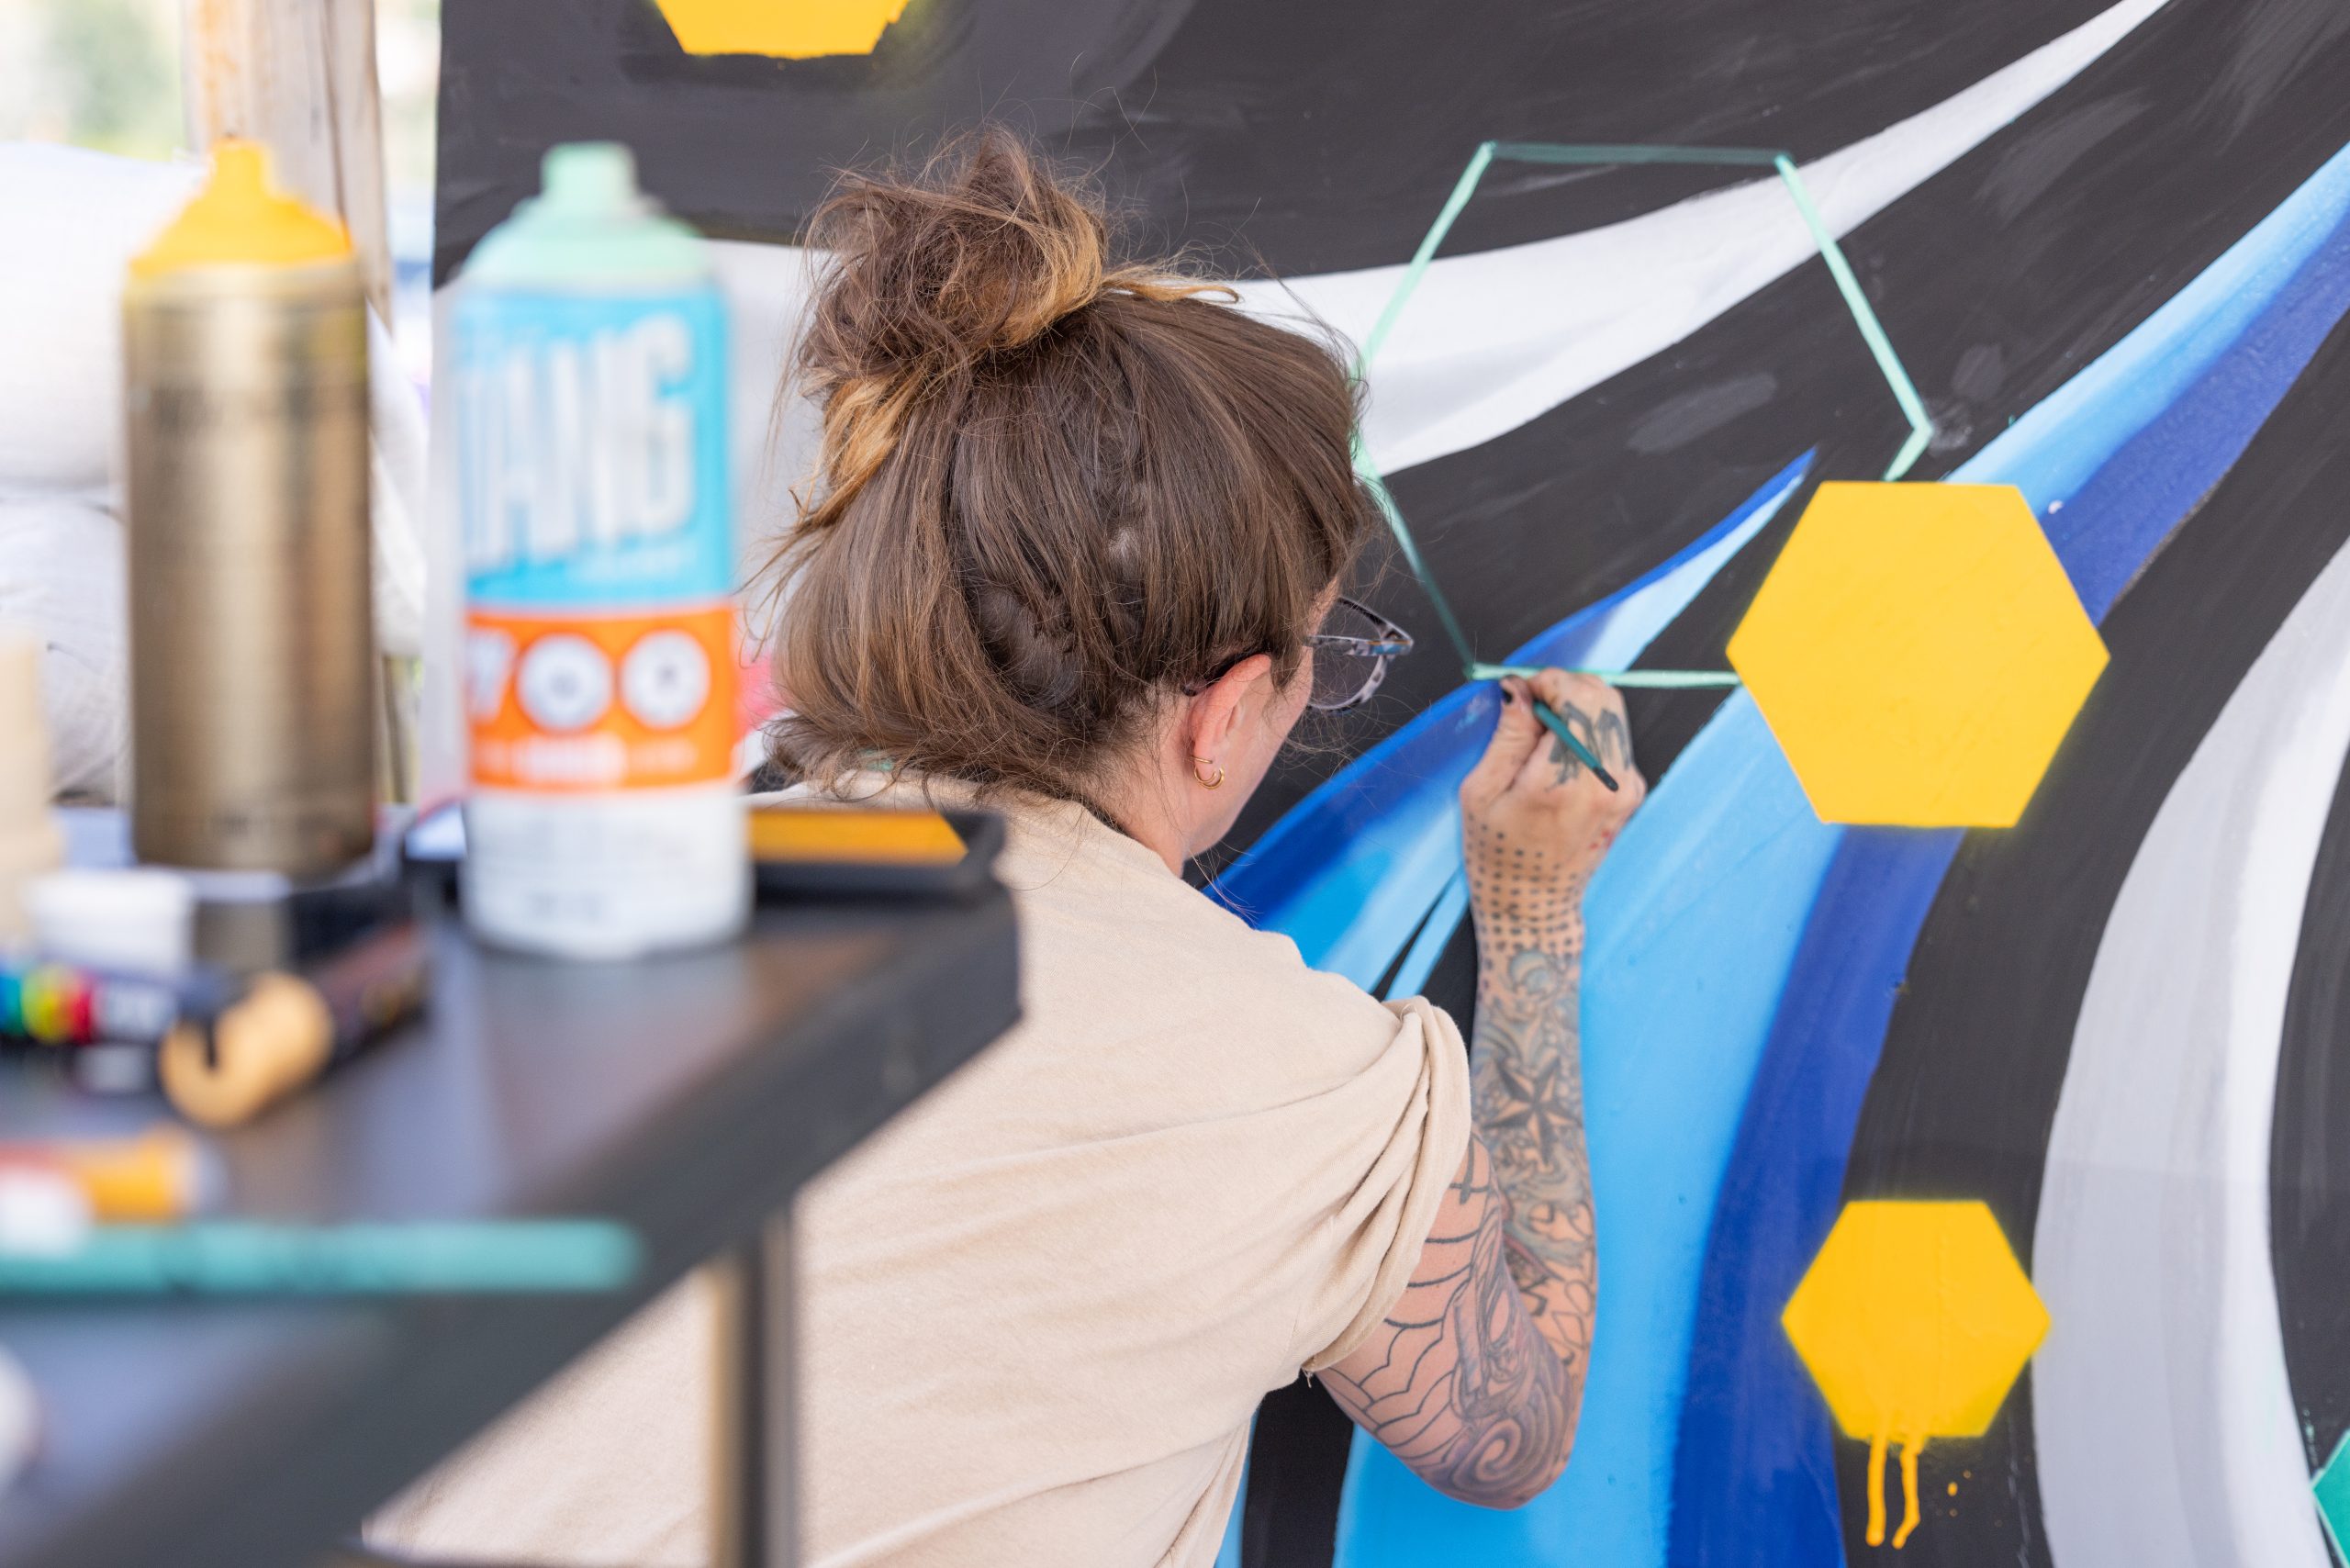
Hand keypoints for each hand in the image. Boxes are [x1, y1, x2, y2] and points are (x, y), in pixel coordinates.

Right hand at [1459, 671, 1645, 924]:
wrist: (1533, 904)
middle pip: (1604, 697)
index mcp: (1564, 781)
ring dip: (1578, 706)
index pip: (1578, 697)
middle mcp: (1606, 782)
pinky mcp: (1631, 792)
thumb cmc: (1497, 853)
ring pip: (1613, 712)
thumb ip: (1508, 735)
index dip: (1548, 681)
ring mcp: (1626, 788)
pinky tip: (1559, 754)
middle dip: (1566, 687)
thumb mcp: (1482, 792)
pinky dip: (1589, 730)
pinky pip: (1615, 738)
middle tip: (1531, 705)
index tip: (1521, 693)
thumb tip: (1519, 688)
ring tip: (1542, 732)